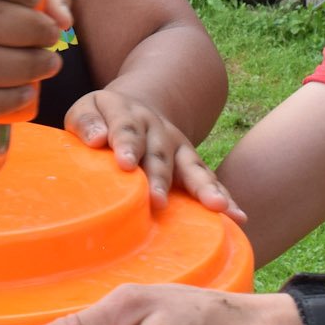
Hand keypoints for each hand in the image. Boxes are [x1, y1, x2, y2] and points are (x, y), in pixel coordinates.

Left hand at [66, 89, 243, 219]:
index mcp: (126, 112)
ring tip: (217, 206)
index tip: (125, 164)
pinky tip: (238, 217)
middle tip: (157, 200)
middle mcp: (156, 127)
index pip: (126, 128)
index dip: (127, 144)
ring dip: (204, 187)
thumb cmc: (102, 119)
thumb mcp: (86, 109)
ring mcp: (177, 145)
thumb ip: (86, 121)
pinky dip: (226, 197)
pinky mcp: (191, 162)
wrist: (134, 107)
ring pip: (192, 166)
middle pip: (160, 153)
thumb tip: (96, 138)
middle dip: (160, 177)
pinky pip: (209, 180)